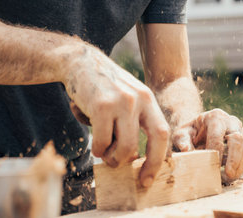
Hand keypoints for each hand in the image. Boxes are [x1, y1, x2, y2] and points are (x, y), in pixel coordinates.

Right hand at [63, 44, 169, 187]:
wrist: (81, 62)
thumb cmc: (103, 87)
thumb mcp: (126, 98)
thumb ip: (133, 122)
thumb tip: (134, 159)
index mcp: (148, 99)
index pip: (162, 133)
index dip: (156, 159)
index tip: (147, 179)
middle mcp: (139, 99)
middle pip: (143, 145)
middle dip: (131, 164)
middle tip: (117, 166)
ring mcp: (121, 102)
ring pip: (124, 148)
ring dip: (110, 157)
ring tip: (102, 149)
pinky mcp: (102, 106)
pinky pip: (102, 142)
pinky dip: (96, 148)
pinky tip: (92, 137)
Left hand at [171, 108, 242, 181]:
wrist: (199, 132)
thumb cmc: (190, 134)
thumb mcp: (181, 134)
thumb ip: (182, 140)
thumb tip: (186, 149)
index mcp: (214, 116)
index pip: (218, 132)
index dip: (216, 149)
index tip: (211, 163)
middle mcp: (230, 121)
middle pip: (237, 138)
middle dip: (233, 159)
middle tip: (226, 175)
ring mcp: (241, 130)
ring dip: (239, 165)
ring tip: (228, 177)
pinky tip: (233, 174)